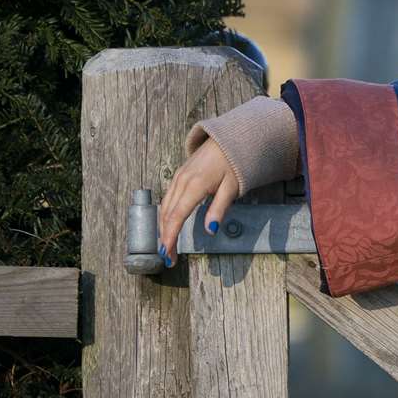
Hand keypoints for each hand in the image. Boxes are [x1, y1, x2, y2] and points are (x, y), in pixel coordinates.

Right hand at [156, 136, 239, 267]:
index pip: (177, 217)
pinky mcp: (179, 176)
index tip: (167, 254)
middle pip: (167, 214)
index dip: (170, 237)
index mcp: (194, 185)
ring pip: (165, 207)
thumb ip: (219, 209)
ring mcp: (178, 178)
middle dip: (165, 237)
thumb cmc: (233, 164)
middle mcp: (181, 182)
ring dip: (163, 227)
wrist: (228, 140)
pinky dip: (166, 214)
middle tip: (168, 257)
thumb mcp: (231, 188)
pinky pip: (168, 198)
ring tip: (167, 245)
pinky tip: (168, 225)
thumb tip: (211, 230)